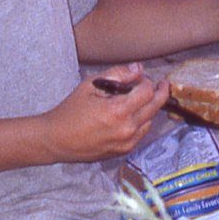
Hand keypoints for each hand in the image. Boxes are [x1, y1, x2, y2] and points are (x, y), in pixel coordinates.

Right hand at [41, 63, 170, 161]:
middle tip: (162, 84)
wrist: (56, 140)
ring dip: (149, 108)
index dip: (147, 81)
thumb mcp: (90, 85)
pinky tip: (132, 115)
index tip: (143, 78)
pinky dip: (141, 122)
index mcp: (117, 110)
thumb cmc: (70, 111)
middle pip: (155, 107)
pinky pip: (141, 133)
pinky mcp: (124, 151)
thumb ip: (117, 74)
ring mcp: (127, 142)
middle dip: (160, 92)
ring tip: (141, 100)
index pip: (147, 92)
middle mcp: (126, 128)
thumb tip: (138, 69)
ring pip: (150, 121)